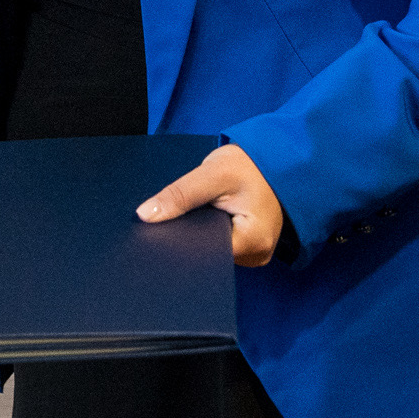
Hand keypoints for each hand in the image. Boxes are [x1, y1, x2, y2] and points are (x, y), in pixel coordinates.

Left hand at [137, 143, 284, 266]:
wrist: (274, 162)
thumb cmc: (250, 166)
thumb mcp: (212, 174)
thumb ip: (179, 195)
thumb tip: (145, 215)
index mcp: (254, 242)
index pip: (206, 254)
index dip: (180, 242)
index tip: (158, 231)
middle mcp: (257, 255)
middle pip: (209, 256)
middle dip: (188, 239)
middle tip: (171, 218)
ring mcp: (254, 253)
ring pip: (214, 251)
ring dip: (199, 236)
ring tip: (190, 216)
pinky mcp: (249, 247)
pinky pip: (221, 246)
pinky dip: (208, 234)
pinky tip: (201, 220)